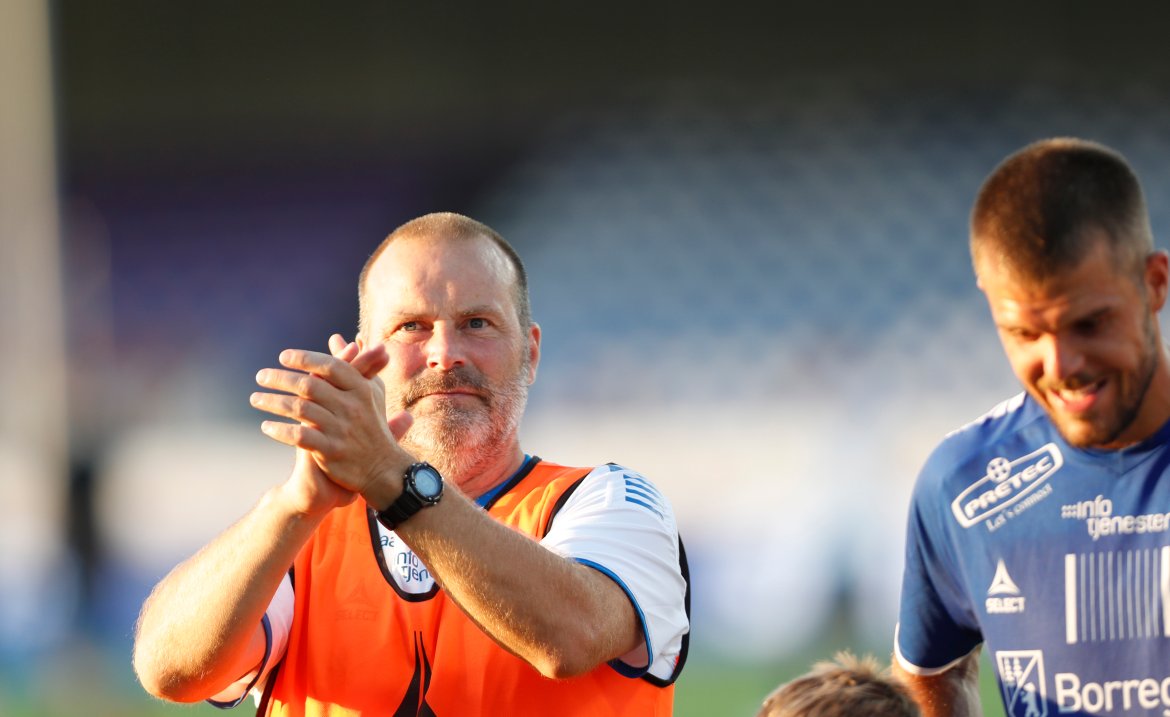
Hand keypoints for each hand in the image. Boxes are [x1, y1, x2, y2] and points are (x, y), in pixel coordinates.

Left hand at [251, 336, 414, 502]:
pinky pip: (300, 436)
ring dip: (273, 402)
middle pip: (309, 386)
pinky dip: (280, 430)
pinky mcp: (331, 451)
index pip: (330, 366)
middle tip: (261, 376)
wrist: (383, 467)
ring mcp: (341, 429)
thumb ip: (353, 363)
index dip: (305, 359)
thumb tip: (336, 338)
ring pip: (300, 409)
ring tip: (255, 398)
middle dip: (280, 379)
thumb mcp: (370, 390)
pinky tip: (266, 426)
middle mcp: (352, 407)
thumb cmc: (373, 423)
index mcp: (361, 388)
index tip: (283, 357)